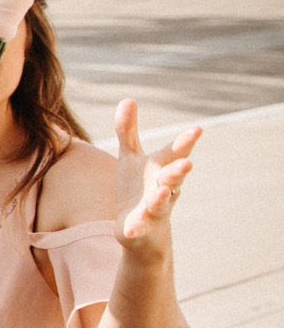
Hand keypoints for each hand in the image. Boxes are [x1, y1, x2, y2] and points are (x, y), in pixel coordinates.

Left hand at [113, 98, 198, 259]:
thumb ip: (128, 131)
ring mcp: (155, 208)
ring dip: (161, 197)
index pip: (176, 153)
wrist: (141, 229)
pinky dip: (136, 226)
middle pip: (174, 178)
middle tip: (186, 163)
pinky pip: (139, 226)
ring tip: (161, 190)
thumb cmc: (138, 187)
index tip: (198, 129)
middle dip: (179, 170)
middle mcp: (164, 187)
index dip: (186, 141)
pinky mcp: (141, 226)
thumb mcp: (131, 157)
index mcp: (163, 168)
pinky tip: (130, 228)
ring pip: (161, 202)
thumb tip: (128, 99)